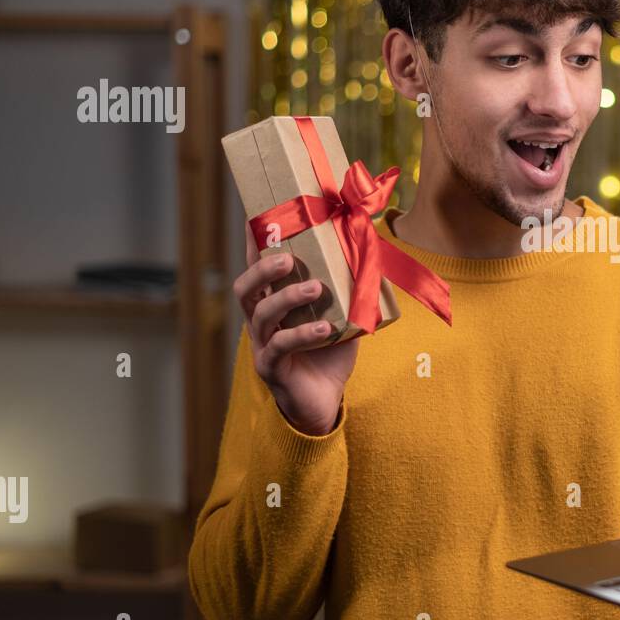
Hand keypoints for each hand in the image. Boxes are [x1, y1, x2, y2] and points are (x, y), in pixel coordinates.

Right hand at [234, 221, 359, 435]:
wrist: (325, 400)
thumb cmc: (329, 353)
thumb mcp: (343, 314)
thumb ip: (350, 288)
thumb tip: (373, 254)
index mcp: (272, 303)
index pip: (258, 268)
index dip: (255, 245)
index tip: (258, 218)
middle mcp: (261, 321)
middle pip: (245, 288)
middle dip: (263, 268)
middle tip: (288, 259)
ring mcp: (262, 344)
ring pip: (261, 314)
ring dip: (288, 297)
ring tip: (314, 288)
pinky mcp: (271, 367)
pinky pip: (281, 346)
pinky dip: (303, 334)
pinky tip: (324, 329)